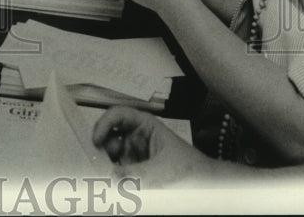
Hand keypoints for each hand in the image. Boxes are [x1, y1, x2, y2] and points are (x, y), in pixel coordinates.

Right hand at [92, 107, 212, 186]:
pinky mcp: (135, 173)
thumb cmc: (191, 170)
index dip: (104, 124)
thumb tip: (110, 178)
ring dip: (106, 166)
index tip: (96, 140)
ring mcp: (135, 156)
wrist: (208, 188)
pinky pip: (118, 173)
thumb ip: (136, 175)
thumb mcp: (162, 170)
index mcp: (145, 126)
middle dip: (102, 149)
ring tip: (104, 177)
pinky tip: (114, 185)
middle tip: (96, 162)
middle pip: (110, 137)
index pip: (118, 116)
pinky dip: (113, 178)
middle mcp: (136, 138)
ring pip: (111, 157)